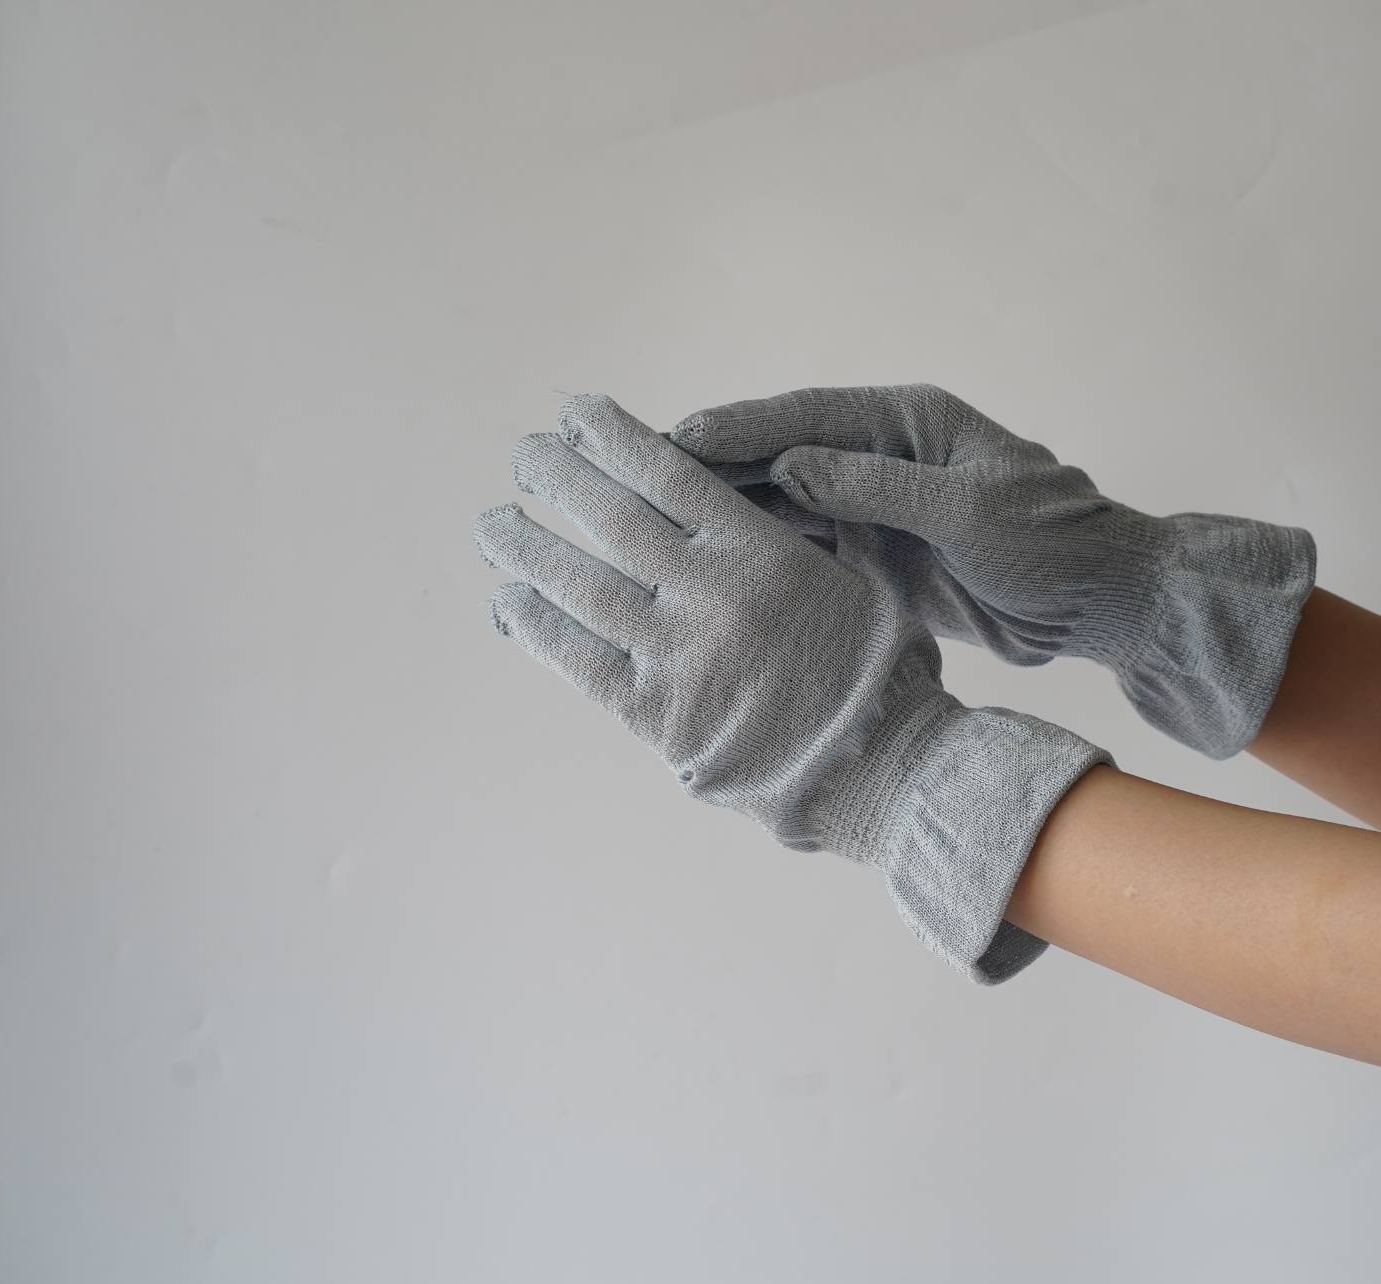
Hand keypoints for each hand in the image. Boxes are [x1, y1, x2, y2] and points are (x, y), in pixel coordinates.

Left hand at [475, 394, 1108, 981]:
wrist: (886, 771)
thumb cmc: (882, 671)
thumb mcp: (860, 578)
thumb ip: (808, 529)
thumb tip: (778, 473)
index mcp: (761, 553)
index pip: (667, 474)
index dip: (610, 436)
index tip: (573, 414)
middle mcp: (711, 596)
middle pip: (609, 517)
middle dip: (555, 477)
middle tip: (522, 455)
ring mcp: (679, 658)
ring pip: (578, 586)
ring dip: (525, 548)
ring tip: (494, 524)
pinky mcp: (659, 718)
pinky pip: (578, 662)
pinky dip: (536, 628)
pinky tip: (508, 603)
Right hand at [673, 384, 1314, 757]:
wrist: (1107, 604)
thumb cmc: (1059, 544)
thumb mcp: (971, 513)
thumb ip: (880, 490)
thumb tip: (793, 465)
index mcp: (909, 424)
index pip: (805, 418)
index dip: (737, 429)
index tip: (672, 439)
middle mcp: (885, 458)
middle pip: (782, 457)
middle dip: (712, 471)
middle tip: (635, 483)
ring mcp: (880, 508)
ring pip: (787, 508)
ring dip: (729, 520)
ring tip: (656, 533)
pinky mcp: (883, 557)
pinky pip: (810, 553)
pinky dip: (766, 561)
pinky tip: (715, 578)